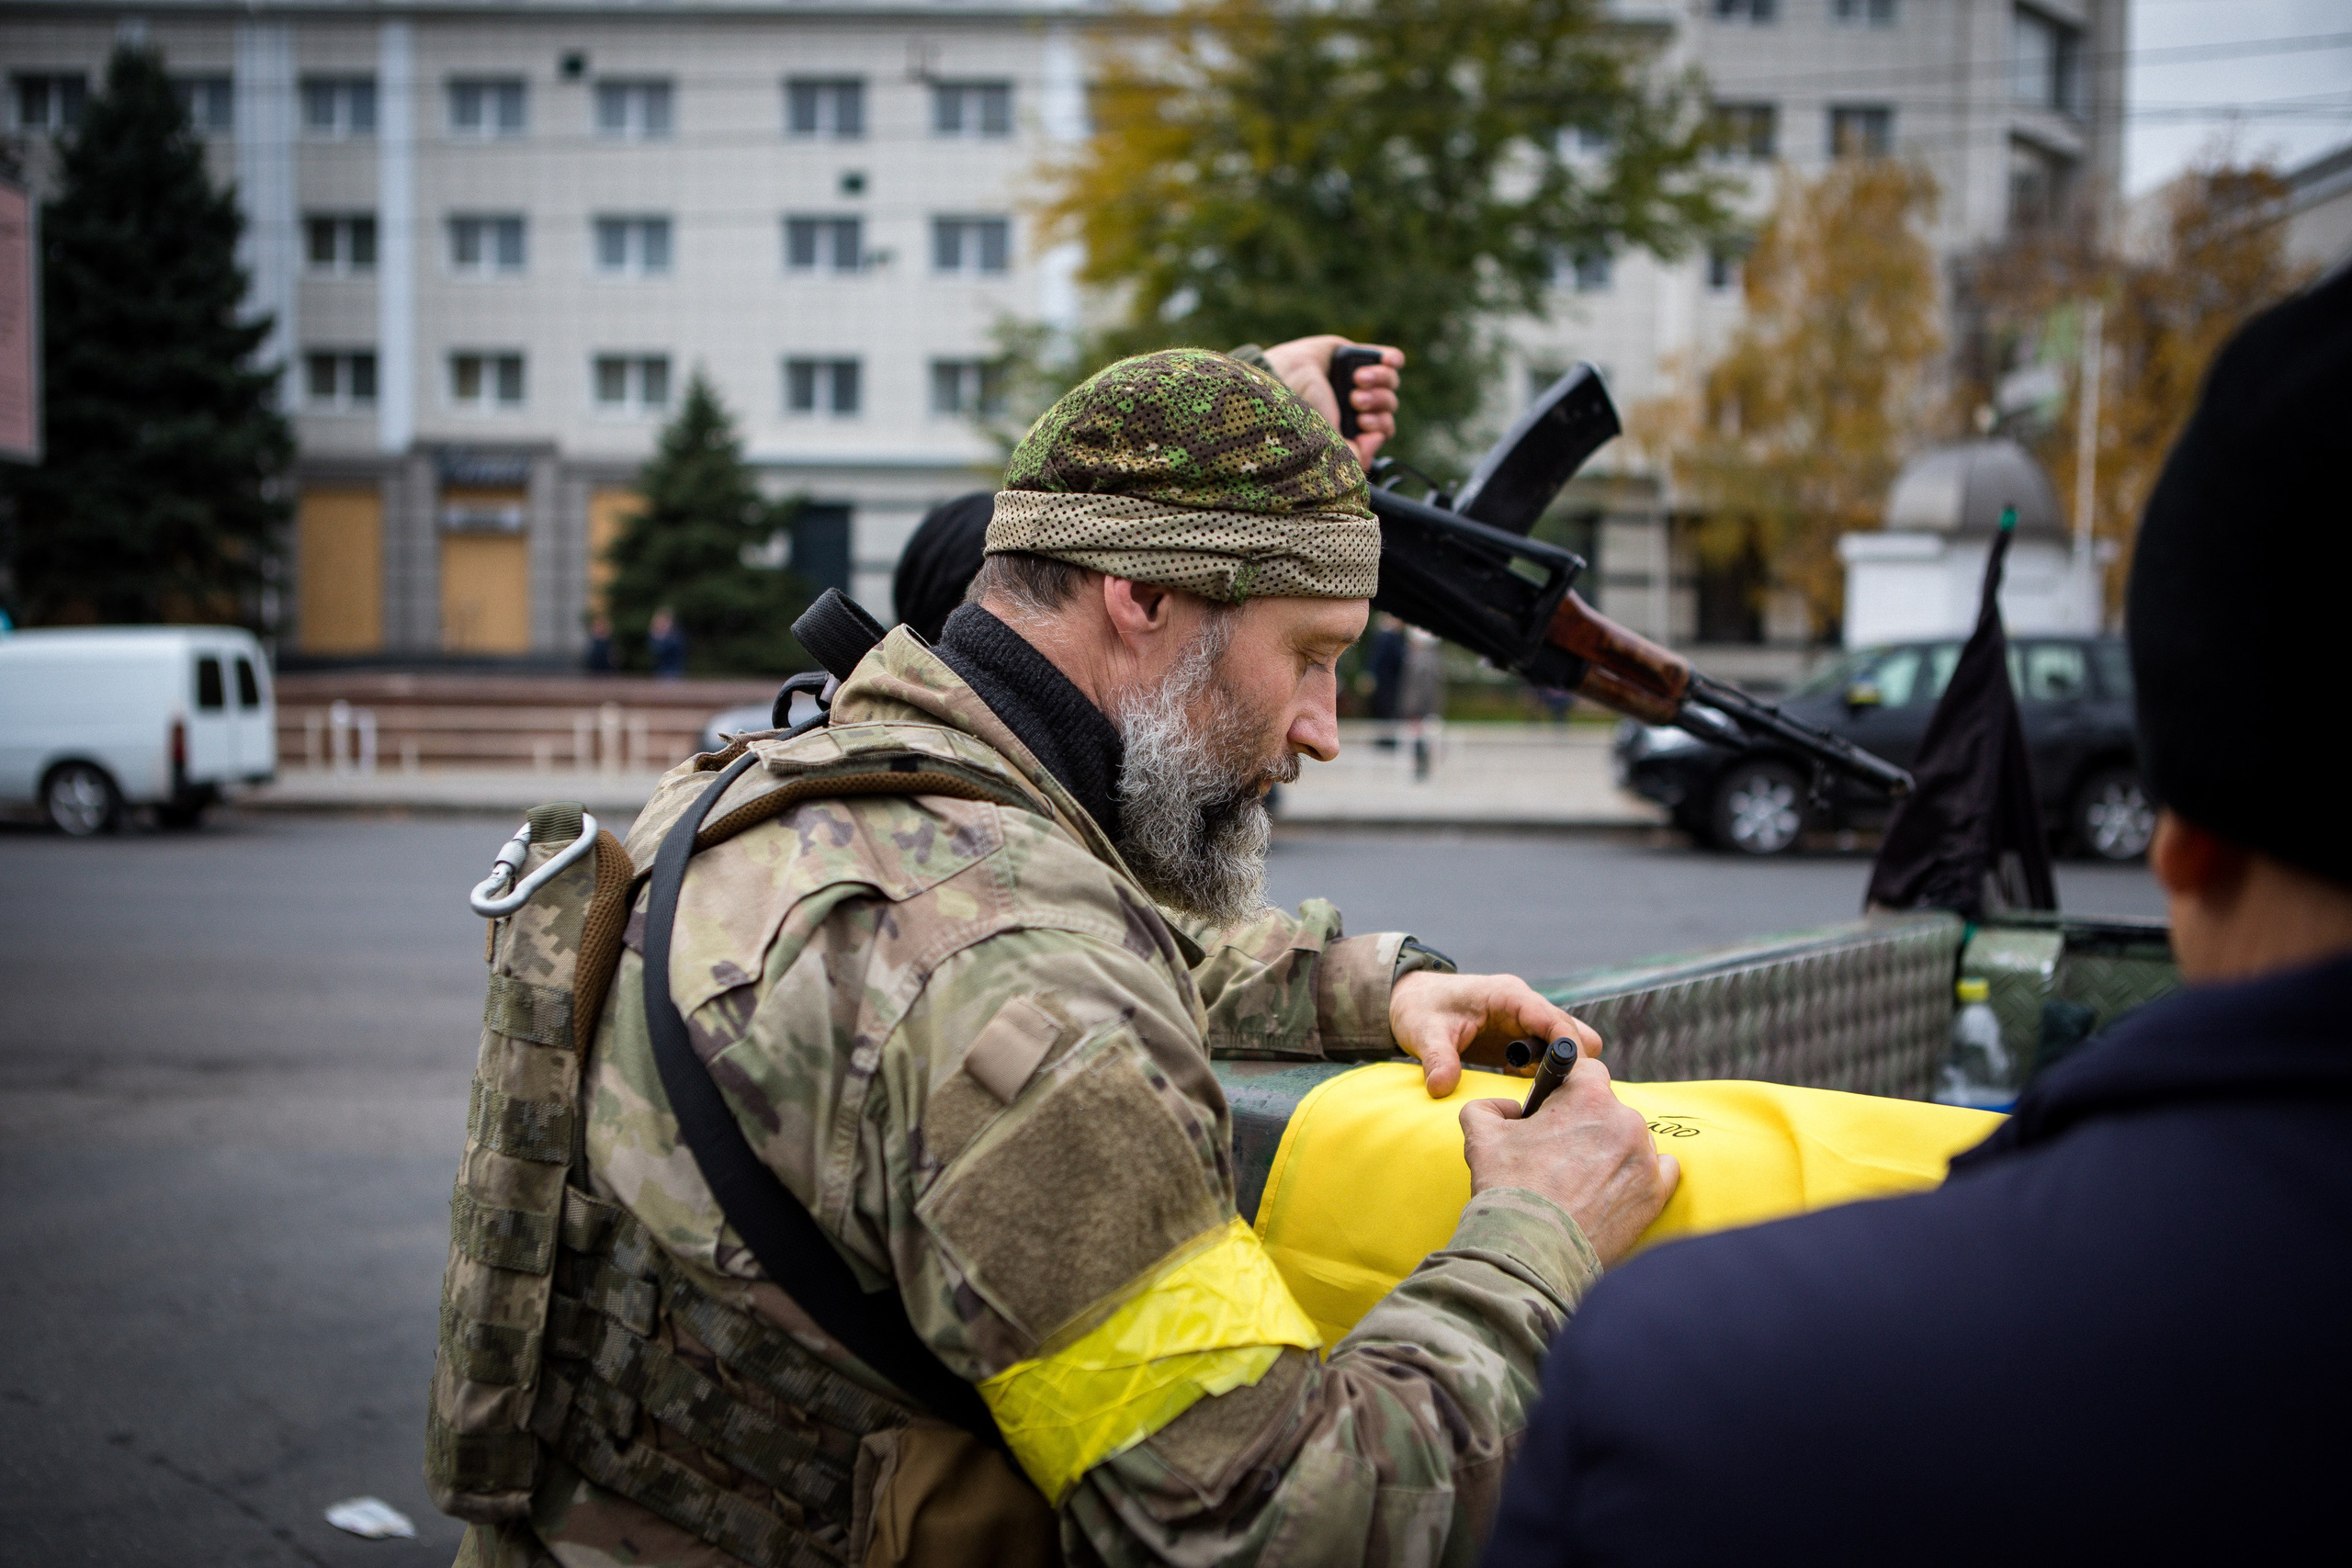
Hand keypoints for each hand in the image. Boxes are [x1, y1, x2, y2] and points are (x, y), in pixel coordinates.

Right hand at [1260, 335, 1404, 466]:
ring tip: (1357, 379)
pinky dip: (1393, 360)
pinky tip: (1386, 362)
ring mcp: (1360, 380)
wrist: (1283, 373)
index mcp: (1350, 428)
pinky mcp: (1360, 357)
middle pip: (1389, 406)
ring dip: (1380, 381)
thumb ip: (1353, 455)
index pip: (1382, 431)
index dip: (1380, 427)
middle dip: (1377, 404)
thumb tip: (1379, 439)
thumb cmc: (1296, 410)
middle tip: (1355, 400)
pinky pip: (1392, 359)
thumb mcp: (1324, 440)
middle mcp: (1357, 406)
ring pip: (1391, 383)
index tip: (1363, 425)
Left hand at [1389, 969, 1602, 1098]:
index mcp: (1508, 996)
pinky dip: (1544, 1077)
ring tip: (1536, 1097)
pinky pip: (1548, 1059)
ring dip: (1557, 1072)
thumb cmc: (1419, 1008)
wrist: (1411, 1001)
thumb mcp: (1424, 1032)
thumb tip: (1441, 1088)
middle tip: (1550, 1097)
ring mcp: (1525, 1022)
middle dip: (1568, 1065)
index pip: (1553, 1019)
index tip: (1572, 1082)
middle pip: (1572, 1033)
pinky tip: (1521, 1093)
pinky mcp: (1521, 1040)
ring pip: (1565, 1046)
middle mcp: (1524, 1006)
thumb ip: (1436, 1058)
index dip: (1567, 1049)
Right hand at [1461, 1059, 1680, 1266]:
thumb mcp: (1481, 1136)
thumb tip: (1508, 1108)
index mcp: (1587, 1096)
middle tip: (1559, 1152)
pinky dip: (1639, 1174)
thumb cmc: (1508, 1190)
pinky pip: (1660, 1169)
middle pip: (1607, 1107)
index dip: (1567, 1084)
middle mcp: (1624, 1119)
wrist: (1534, 1251)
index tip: (1558, 1102)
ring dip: (1611, 1149)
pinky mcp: (1656, 1192)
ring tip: (1582, 1180)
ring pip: (1631, 1138)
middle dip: (1585, 1123)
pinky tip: (1615, 1188)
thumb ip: (1489, 1106)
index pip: (1585, 1067)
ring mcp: (1645, 1156)